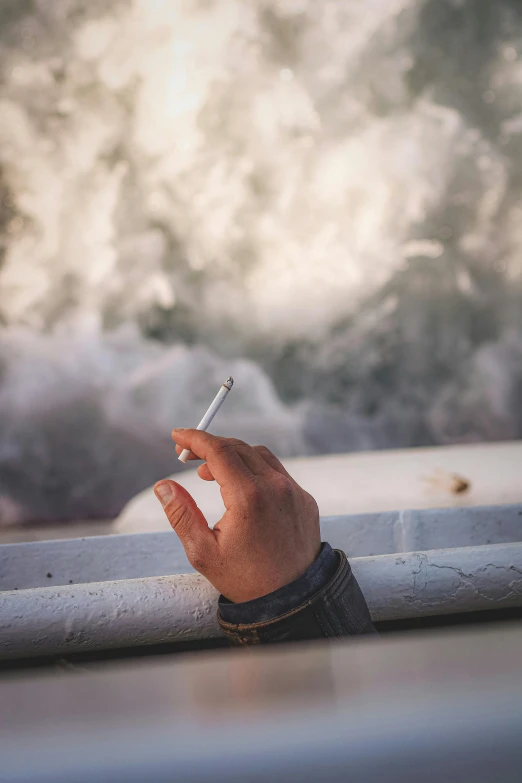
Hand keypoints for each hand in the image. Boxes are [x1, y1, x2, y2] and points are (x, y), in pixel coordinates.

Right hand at [154, 430, 320, 602]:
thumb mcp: (203, 551)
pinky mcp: (305, 499)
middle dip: (209, 445)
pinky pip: (277, 472)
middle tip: (187, 456)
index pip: (219, 451)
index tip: (177, 435)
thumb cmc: (246, 579)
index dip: (195, 439)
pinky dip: (254, 469)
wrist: (295, 600)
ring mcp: (294, 491)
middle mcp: (275, 487)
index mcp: (248, 497)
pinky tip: (240, 487)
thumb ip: (181, 514)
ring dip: (232, 455)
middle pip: (238, 448)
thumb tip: (163, 485)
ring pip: (259, 455)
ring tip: (210, 474)